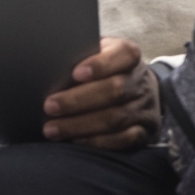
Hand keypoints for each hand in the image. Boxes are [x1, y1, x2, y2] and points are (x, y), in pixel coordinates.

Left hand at [41, 37, 158, 149]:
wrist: (141, 90)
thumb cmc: (107, 70)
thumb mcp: (99, 54)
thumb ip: (81, 55)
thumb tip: (49, 63)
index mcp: (128, 55)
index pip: (122, 54)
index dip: (100, 64)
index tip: (75, 73)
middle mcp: (140, 81)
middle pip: (114, 90)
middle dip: (78, 100)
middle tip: (49, 106)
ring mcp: (144, 107)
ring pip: (115, 118)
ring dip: (80, 125)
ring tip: (52, 129)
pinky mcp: (145, 131)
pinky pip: (123, 139)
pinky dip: (97, 141)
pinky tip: (75, 140)